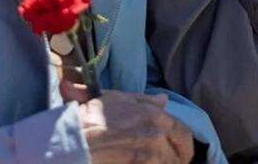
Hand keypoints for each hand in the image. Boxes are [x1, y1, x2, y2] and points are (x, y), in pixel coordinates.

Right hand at [77, 89, 194, 163]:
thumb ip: (143, 101)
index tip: (181, 152)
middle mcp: (156, 132)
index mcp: (154, 113)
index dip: (183, 144)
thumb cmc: (90, 119)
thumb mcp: (115, 99)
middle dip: (181, 158)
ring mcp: (151, 152)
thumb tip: (164, 99)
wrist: (74, 140)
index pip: (182, 131)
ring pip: (169, 163)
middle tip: (178, 163)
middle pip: (181, 151)